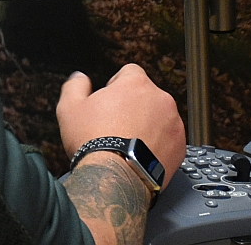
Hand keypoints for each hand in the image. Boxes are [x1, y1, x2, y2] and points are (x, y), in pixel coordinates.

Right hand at [56, 63, 185, 177]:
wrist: (115, 179)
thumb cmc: (94, 143)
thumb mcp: (70, 109)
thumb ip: (76, 85)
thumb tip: (80, 78)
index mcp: (136, 83)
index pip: (130, 72)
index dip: (117, 85)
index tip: (110, 102)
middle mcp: (160, 98)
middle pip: (146, 95)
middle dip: (134, 107)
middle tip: (116, 126)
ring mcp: (173, 123)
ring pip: (159, 117)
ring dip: (148, 125)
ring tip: (129, 144)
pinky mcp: (180, 146)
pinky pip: (169, 139)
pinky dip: (159, 145)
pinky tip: (140, 156)